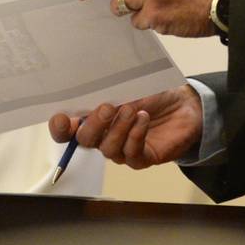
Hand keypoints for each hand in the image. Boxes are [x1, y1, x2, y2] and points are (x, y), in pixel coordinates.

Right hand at [48, 85, 202, 169]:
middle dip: (93, 124)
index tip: (62, 118)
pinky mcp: (141, 159)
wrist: (184, 104)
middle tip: (108, 107)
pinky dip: (135, 135)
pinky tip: (143, 119)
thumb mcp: (130, 86)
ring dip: (118, 128)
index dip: (60, 128)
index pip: (67, 130)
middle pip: (85, 140)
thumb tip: (94, 91)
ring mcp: (122, 150)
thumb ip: (110, 91)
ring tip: (131, 110)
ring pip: (108, 148)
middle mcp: (104, 136)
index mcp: (94, 118)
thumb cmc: (153, 93)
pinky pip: (131, 153)